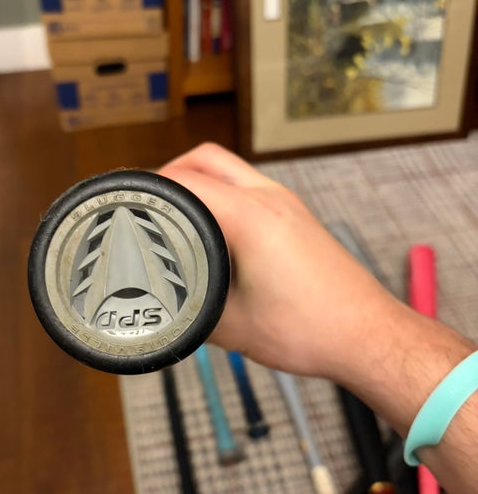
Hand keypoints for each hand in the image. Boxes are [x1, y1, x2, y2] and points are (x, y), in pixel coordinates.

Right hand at [159, 143, 402, 379]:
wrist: (367, 335)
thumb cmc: (312, 329)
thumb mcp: (233, 327)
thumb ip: (190, 311)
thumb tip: (164, 310)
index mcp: (250, 216)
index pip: (185, 183)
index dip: (148, 192)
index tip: (126, 207)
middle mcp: (270, 198)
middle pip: (206, 158)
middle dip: (171, 173)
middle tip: (149, 205)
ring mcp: (288, 204)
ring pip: (231, 170)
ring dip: (200, 182)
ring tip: (177, 218)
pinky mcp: (297, 217)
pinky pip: (250, 189)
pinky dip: (224, 197)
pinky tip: (214, 233)